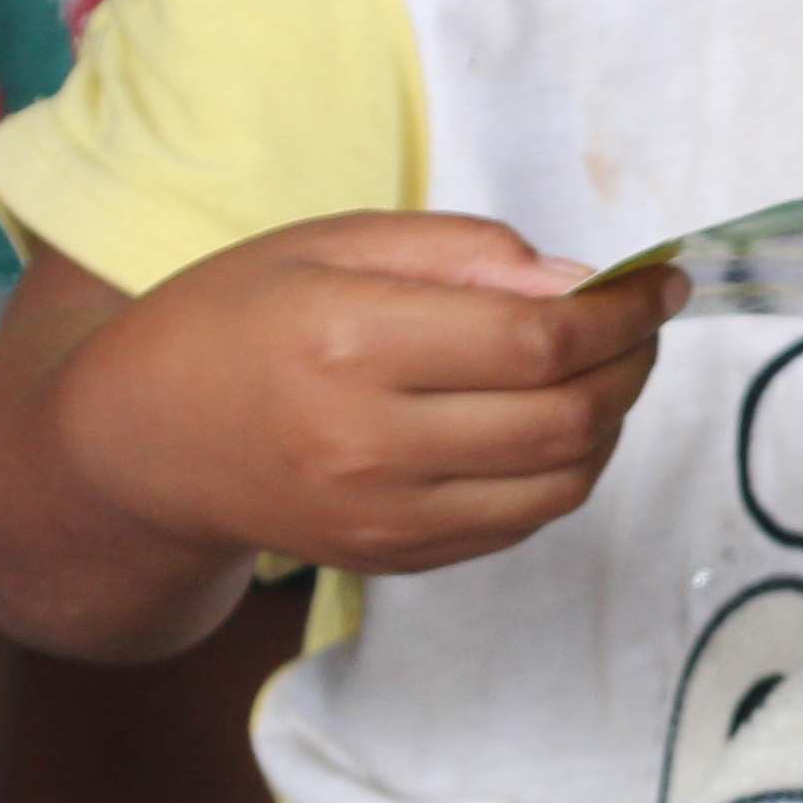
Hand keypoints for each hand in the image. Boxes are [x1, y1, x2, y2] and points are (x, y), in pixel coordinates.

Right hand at [55, 213, 685, 576]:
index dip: (624, 313)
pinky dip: (564, 470)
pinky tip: (552, 420)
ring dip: (611, 423)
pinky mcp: (395, 559)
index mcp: (352, 340)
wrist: (140, 445)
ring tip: (604, 370)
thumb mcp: (330, 243)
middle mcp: (372, 441)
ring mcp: (385, 515)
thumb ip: (460, 252)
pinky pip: (520, 521)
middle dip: (631, 365)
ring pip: (561, 482)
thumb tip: (578, 280)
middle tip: (642, 324)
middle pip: (566, 417)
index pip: (539, 339)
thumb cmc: (232, 319)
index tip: (663, 282)